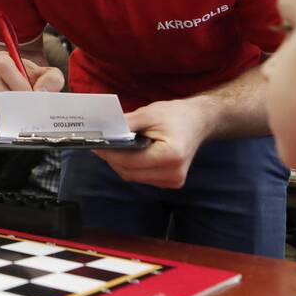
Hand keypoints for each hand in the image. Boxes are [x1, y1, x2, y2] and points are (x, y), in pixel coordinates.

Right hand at [0, 51, 63, 125]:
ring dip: (6, 113)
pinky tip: (13, 121)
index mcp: (2, 60)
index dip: (17, 81)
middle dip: (14, 102)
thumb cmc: (34, 79)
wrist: (24, 86)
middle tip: (28, 110)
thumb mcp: (49, 75)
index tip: (30, 94)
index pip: (3, 65)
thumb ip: (52, 80)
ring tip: (22, 118)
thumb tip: (41, 93)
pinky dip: (0, 120)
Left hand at [94, 98, 211, 188]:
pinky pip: (142, 177)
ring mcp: (173, 181)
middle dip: (112, 159)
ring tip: (111, 148)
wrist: (199, 121)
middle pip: (130, 172)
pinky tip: (126, 154)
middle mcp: (174, 173)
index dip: (110, 153)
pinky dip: (131, 167)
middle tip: (99, 145)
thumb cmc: (176, 115)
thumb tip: (104, 132)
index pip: (131, 161)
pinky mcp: (171, 182)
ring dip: (120, 164)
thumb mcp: (149, 113)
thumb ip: (126, 124)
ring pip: (134, 177)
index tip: (95, 144)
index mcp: (171, 156)